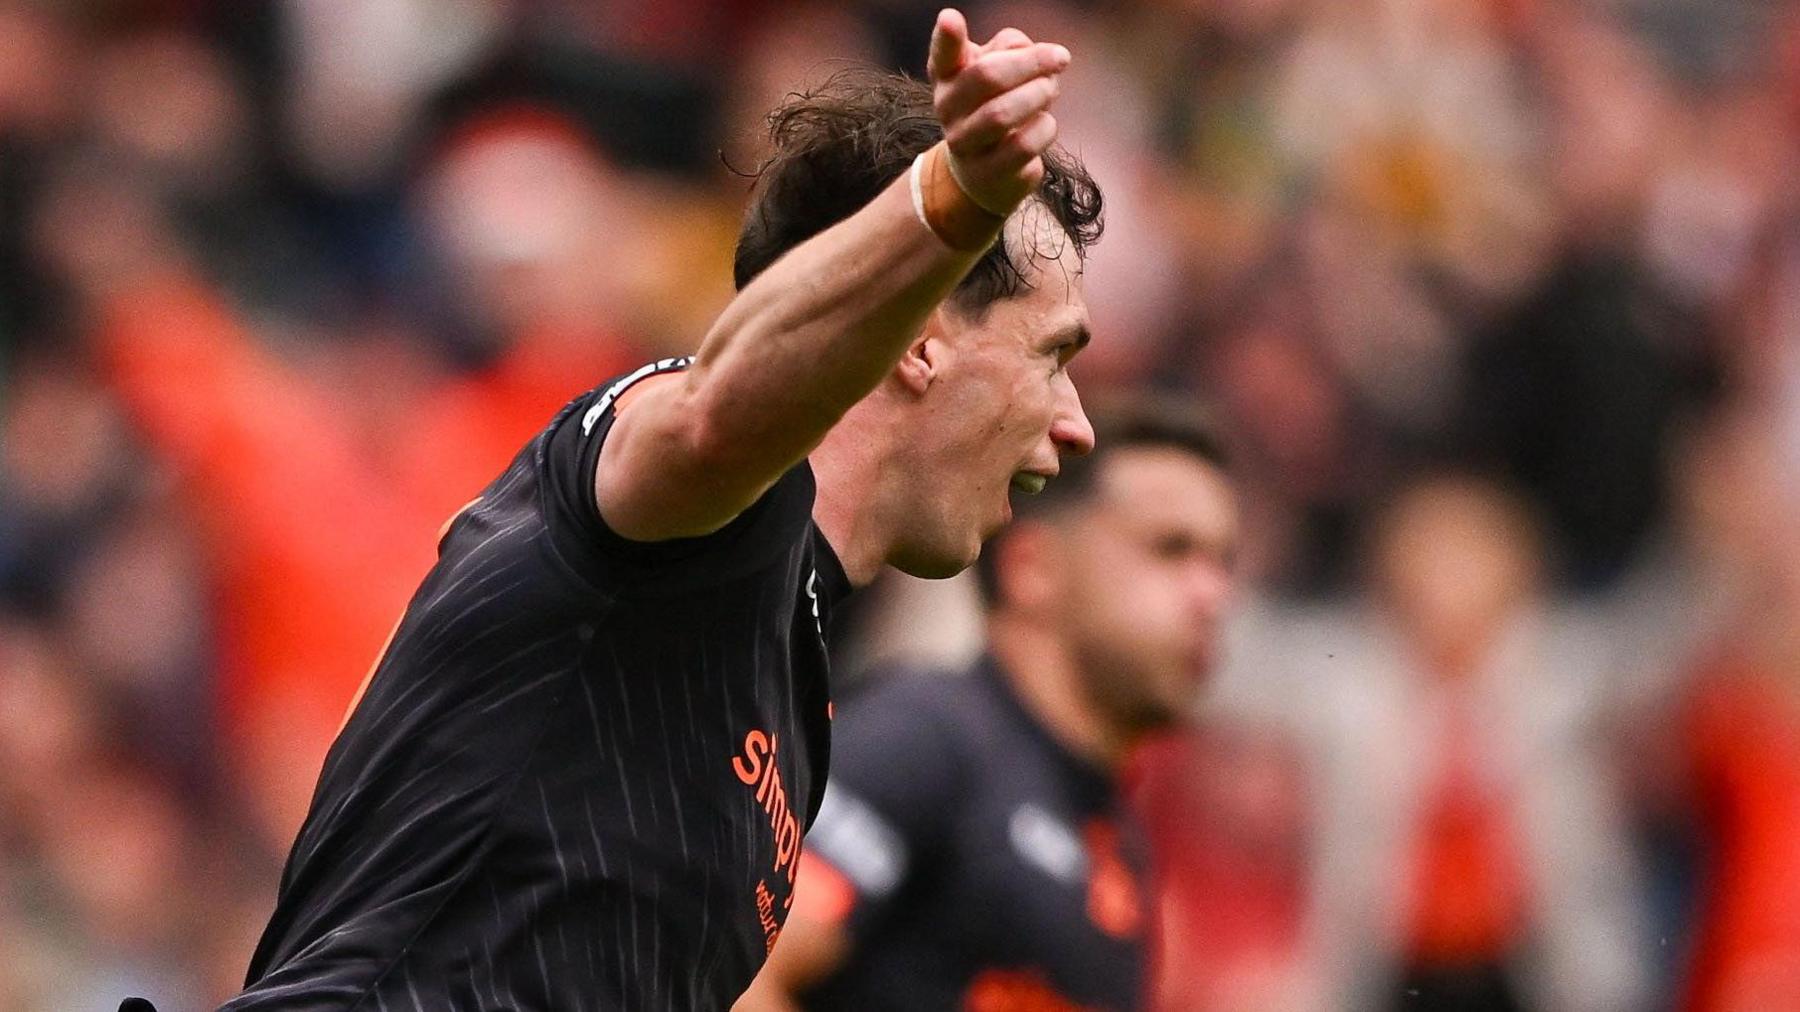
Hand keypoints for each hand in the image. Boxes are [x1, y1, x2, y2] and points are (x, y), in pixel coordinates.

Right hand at [926, 8, 1069, 216]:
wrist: (982, 173)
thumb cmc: (993, 106)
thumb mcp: (997, 70)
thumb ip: (1009, 48)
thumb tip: (1030, 52)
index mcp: (948, 75)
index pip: (942, 53)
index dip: (947, 36)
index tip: (951, 18)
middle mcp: (948, 109)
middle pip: (986, 76)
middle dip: (1032, 62)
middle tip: (1060, 58)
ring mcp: (964, 143)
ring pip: (1002, 113)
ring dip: (1039, 94)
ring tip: (1051, 90)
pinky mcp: (987, 172)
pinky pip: (1023, 145)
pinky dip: (1045, 127)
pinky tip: (1044, 123)